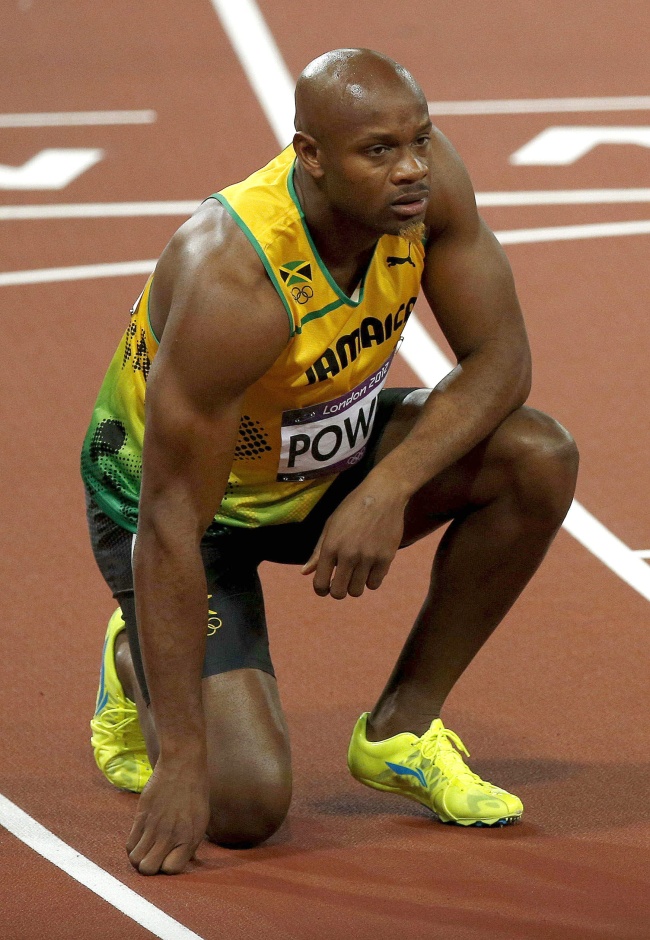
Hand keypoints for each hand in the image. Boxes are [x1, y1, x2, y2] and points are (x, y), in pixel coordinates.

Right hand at [126, 759, 209, 874]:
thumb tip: (185, 860)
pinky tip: (141, 839)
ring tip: (147, 849)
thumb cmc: (196, 791)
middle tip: (155, 856)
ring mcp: (154, 825)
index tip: (170, 858)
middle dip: (151, 867)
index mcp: (189, 837)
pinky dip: (133, 846)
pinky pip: (130, 843)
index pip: (171, 870)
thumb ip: (191, 842)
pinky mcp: (141, 816)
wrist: (182, 764)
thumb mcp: (201, 819)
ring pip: (135, 859)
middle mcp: (170, 834)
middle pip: (148, 869)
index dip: (169, 867)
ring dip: (139, 858)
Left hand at [301, 482, 405, 598]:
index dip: (321, 590)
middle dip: (338, 591)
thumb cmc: (352, 508)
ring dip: (355, 585)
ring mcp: (368, 557)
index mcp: (330, 546)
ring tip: (357, 572)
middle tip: (342, 582)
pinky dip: (371, 579)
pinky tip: (370, 567)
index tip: (325, 588)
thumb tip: (304, 573)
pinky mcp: (386, 558)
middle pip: (339, 593)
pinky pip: (375, 583)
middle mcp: (348, 554)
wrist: (382, 494)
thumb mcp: (330, 525)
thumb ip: (317, 551)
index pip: (320, 583)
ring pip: (357, 591)